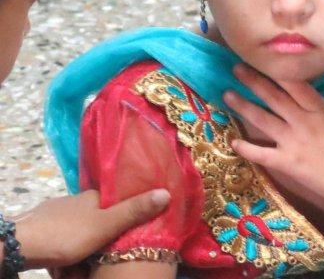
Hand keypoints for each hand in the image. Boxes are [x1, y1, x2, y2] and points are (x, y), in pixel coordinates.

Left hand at [14, 188, 169, 268]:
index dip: (125, 214)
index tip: (131, 228)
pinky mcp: (42, 224)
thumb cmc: (67, 234)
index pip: (117, 200)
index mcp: (95, 197)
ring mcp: (58, 210)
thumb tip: (167, 192)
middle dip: (102, 238)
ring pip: (79, 230)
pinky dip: (66, 249)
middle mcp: (78, 199)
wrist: (20, 244)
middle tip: (102, 256)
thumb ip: (134, 212)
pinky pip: (62, 237)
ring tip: (81, 266)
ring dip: (82, 248)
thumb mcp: (105, 226)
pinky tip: (63, 262)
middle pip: (98, 218)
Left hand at [223, 64, 323, 206]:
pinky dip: (248, 149)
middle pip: (274, 98)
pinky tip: (234, 141)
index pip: (297, 85)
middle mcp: (302, 123)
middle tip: (236, 68)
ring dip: (244, 108)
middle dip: (254, 82)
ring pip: (264, 121)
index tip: (265, 58)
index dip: (280, 72)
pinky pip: (263, 155)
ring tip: (227, 95)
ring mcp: (292, 143)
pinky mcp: (286, 163)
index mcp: (319, 110)